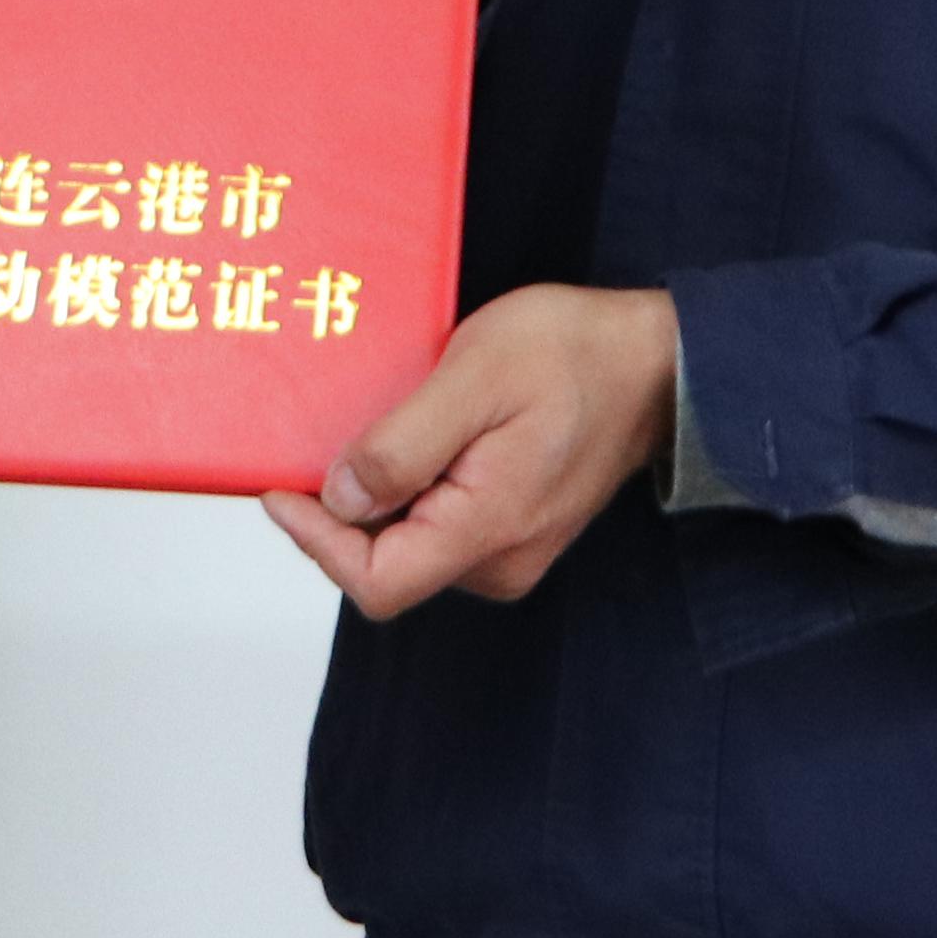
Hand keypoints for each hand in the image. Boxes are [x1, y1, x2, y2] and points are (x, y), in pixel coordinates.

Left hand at [258, 282, 678, 617]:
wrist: (657, 362)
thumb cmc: (574, 355)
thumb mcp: (474, 378)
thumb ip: (402, 446)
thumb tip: (339, 499)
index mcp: (488, 530)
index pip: (377, 582)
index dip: (316, 542)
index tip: (279, 487)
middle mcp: (499, 561)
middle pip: (386, 565)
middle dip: (338, 513)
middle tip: (310, 444)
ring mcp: (510, 550)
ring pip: (409, 545)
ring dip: (374, 498)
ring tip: (366, 428)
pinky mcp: (513, 529)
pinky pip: (439, 525)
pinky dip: (407, 491)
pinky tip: (409, 436)